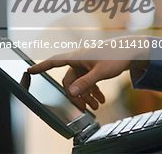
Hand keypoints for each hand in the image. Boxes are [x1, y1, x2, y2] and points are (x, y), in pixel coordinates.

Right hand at [28, 44, 147, 110]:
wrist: (132, 51)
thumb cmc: (116, 57)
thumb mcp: (101, 72)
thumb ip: (86, 83)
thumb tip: (71, 93)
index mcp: (77, 57)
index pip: (55, 61)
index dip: (41, 66)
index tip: (29, 70)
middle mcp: (80, 60)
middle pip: (69, 81)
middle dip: (76, 96)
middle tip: (85, 109)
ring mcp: (87, 64)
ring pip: (80, 83)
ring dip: (86, 96)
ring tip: (97, 106)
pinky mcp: (94, 68)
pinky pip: (88, 82)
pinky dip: (93, 91)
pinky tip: (101, 99)